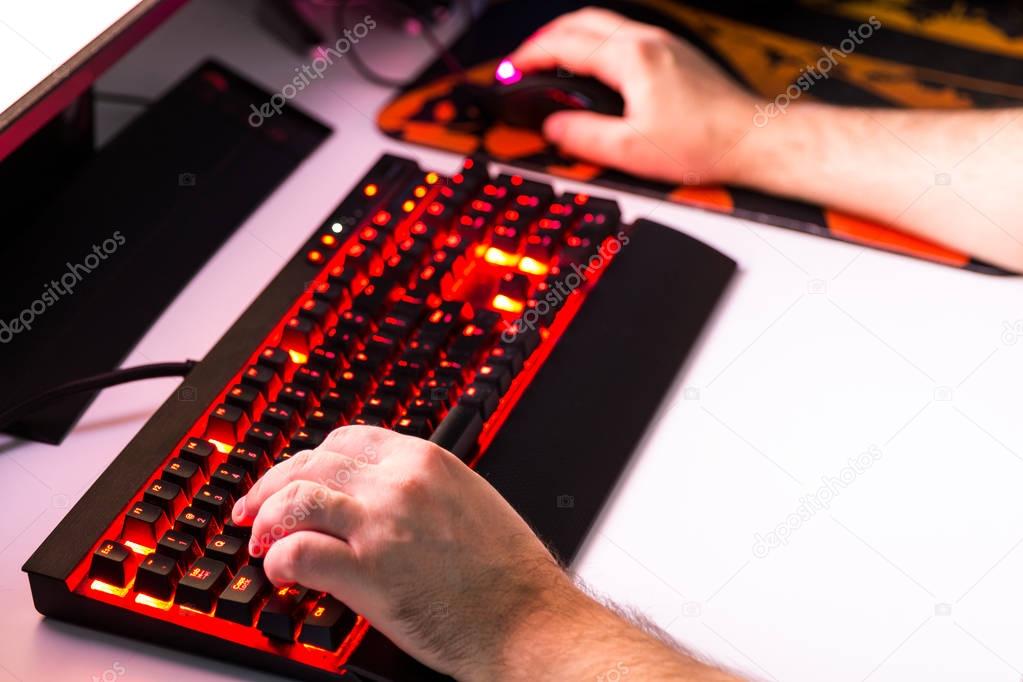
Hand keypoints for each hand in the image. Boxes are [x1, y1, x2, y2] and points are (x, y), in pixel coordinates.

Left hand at [231, 426, 570, 680]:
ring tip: (261, 542)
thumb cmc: (506, 573)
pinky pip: (298, 551)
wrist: (527, 620)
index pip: (346, 439)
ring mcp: (382, 523)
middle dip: (272, 485)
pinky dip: (278, 562)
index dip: (309, 459)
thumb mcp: (468, 502)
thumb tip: (375, 495)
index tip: (294, 478)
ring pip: (297, 496)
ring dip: (267, 518)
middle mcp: (400, 482)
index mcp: (426, 461)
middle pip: (311, 462)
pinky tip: (282, 575)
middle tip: (255, 510)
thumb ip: (420, 488)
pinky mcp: (368, 571)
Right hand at [506, 7, 755, 184]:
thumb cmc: (705, 143)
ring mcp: (664, 44)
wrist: (752, 139)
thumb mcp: (630, 150)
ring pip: (603, 24)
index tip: (512, 71)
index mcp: (633, 58)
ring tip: (551, 62)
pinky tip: (592, 68)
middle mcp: (649, 41)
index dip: (531, 57)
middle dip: (545, 38)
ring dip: (570, 37)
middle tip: (524, 62)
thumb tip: (553, 127)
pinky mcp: (675, 55)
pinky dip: (595, 45)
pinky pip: (623, 36)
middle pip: (581, 21)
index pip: (565, 45)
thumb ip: (583, 136)